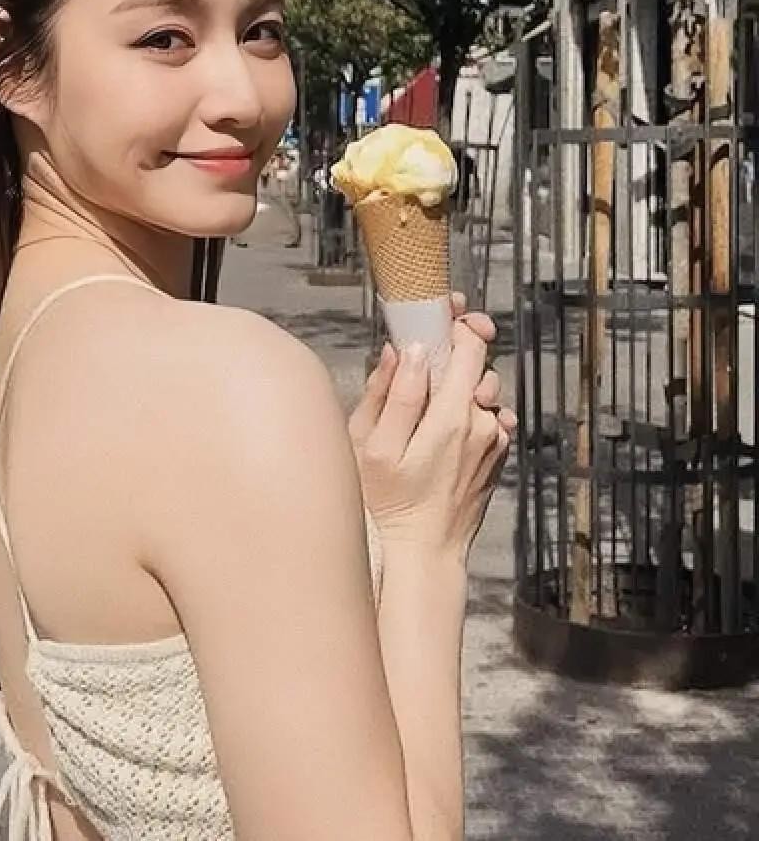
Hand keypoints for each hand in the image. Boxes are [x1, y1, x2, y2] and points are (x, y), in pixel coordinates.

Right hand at [348, 319, 515, 561]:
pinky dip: (468, 412)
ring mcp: (494, 442)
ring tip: (426, 406)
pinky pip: (488, 417)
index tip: (441, 313)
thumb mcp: (373, 448)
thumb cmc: (387, 504)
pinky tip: (440, 430)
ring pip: (483, 391)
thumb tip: (409, 350)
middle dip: (452, 353)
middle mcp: (482, 425)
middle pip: (478, 365)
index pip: (470, 347)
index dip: (457, 322)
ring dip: (458, 386)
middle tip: (421, 357)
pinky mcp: (496, 457)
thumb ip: (393, 394)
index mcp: (451, 416)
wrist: (423, 556)